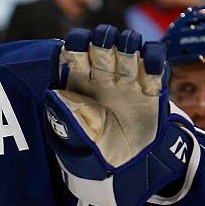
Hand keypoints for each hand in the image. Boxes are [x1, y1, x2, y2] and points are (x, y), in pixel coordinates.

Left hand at [43, 25, 197, 205]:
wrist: (119, 168)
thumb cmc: (90, 148)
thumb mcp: (72, 134)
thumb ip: (63, 113)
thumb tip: (52, 91)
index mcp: (79, 82)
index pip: (76, 52)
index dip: (76, 43)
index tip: (76, 44)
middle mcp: (102, 77)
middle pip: (103, 44)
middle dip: (103, 37)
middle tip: (103, 42)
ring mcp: (127, 81)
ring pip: (128, 48)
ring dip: (128, 42)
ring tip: (126, 48)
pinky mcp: (150, 89)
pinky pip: (154, 65)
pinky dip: (153, 58)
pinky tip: (148, 62)